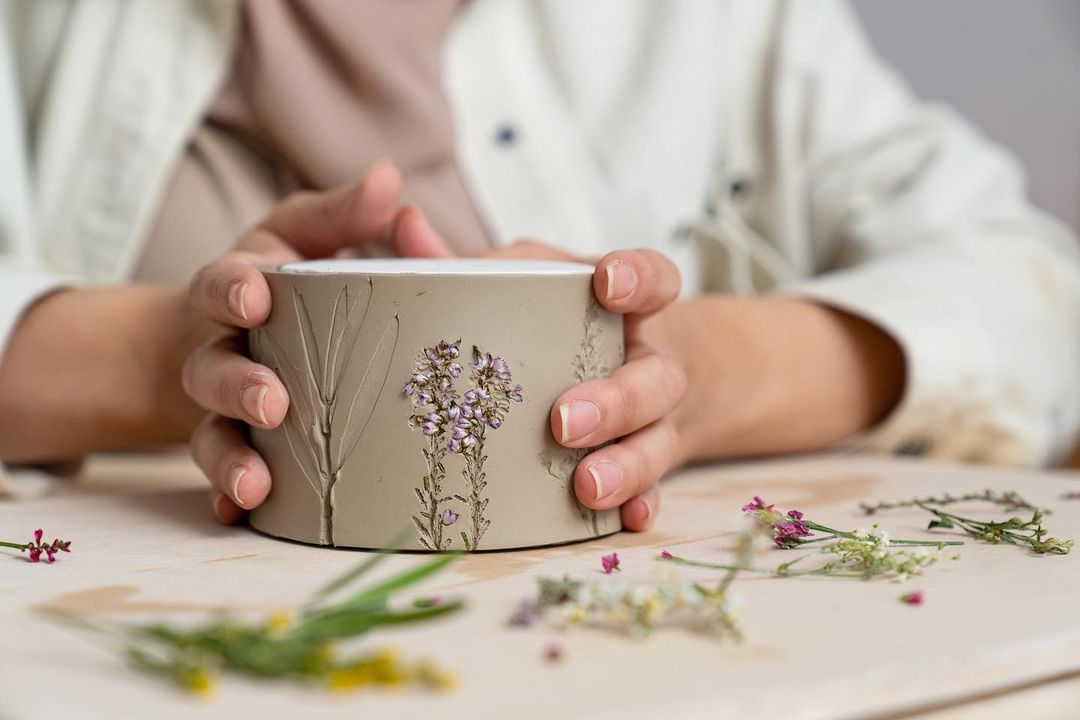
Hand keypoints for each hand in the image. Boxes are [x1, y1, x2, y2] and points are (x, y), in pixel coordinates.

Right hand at [183, 163, 446, 521]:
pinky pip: (221, 478)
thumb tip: (391, 180)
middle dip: (237, 385)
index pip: (223, 284)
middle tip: (272, 403)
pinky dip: (228, 498)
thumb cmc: (276, 286)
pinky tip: (246, 515)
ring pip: (212, 432)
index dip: (232, 289)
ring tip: (256, 483)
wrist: (221, 338)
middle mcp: (219, 350)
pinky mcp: (231, 448)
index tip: (254, 294)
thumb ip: (343, 215)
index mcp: (237, 292)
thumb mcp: (302, 238)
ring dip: (230, 457)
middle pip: (214, 369)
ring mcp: (219, 407)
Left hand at [441, 241, 687, 531]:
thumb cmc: (568, 322)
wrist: (647, 367)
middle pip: (655, 377)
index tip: (607, 283)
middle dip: (616, 400)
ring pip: (658, 441)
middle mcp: (650, 361)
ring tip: (585, 485)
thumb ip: (479, 264)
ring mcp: (657, 418)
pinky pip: (656, 490)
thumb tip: (404, 226)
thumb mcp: (537, 283)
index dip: (638, 279)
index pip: (654, 279)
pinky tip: (622, 521)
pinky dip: (640, 505)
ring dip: (626, 465)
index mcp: (626, 307)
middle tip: (563, 420)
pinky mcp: (651, 464)